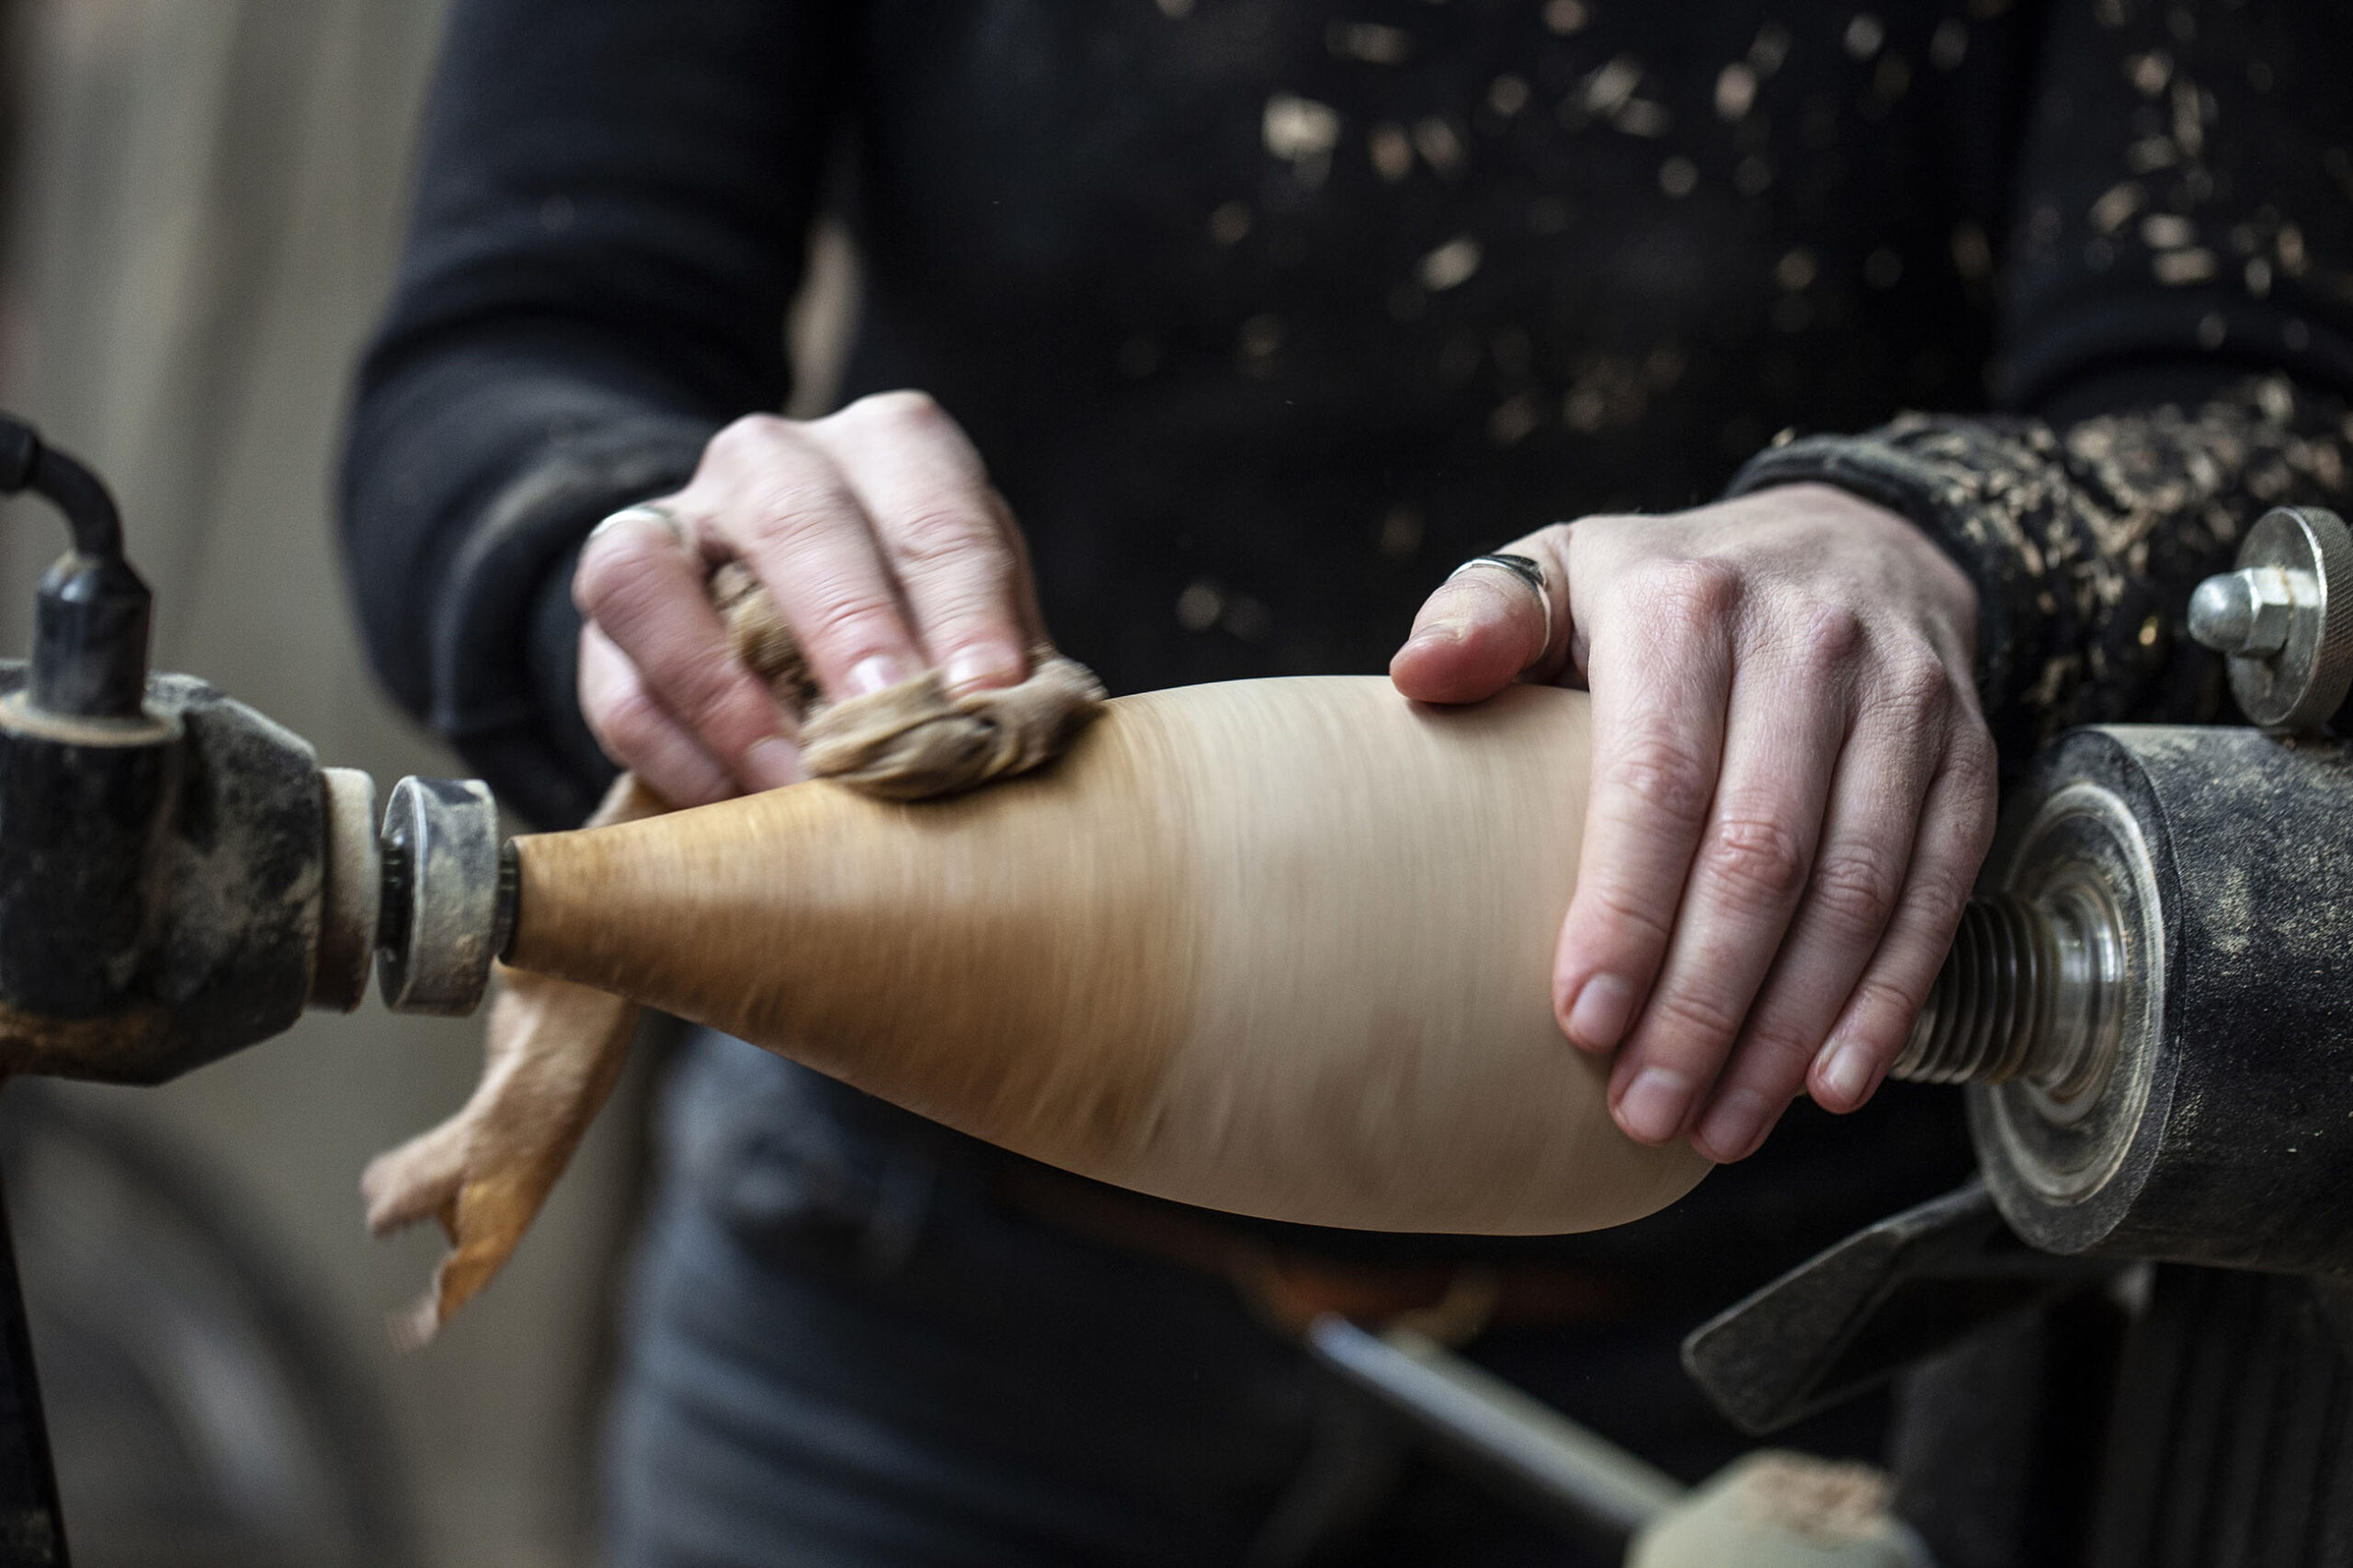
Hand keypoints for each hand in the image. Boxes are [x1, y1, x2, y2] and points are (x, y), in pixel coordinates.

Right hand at [573, 392, 1044, 805]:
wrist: (793, 598)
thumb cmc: (919, 613)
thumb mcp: (973, 614)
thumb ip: (997, 661)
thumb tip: (1018, 732)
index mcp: (892, 446)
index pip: (935, 514)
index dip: (967, 606)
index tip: (991, 692)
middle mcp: (773, 458)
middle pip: (796, 520)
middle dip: (848, 626)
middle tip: (889, 721)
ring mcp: (673, 520)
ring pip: (656, 584)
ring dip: (729, 697)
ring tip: (795, 783)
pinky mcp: (609, 601)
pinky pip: (619, 681)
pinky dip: (677, 753)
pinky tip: (734, 803)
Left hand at [1390, 484, 1995, 1161]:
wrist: (1854, 541)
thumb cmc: (1668, 593)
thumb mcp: (1563, 571)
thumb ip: (1481, 617)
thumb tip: (1418, 679)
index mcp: (1686, 607)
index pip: (1659, 783)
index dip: (1627, 911)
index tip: (1581, 1020)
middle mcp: (1807, 646)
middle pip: (1761, 856)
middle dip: (1702, 1004)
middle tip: (1645, 1110)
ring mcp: (1903, 701)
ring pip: (1855, 891)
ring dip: (1789, 1028)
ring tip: (1722, 1125)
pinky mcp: (1968, 754)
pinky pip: (1935, 892)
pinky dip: (1889, 999)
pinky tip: (1833, 1083)